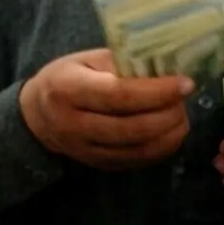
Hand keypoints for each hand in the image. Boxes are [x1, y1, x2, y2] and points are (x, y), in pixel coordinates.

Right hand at [19, 49, 192, 168]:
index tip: (186, 84)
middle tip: (184, 101)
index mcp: (66, 89)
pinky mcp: (99, 165)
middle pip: (133, 126)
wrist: (38, 116)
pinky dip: (163, 148)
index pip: (119, 94)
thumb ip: (123, 63)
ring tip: (182, 116)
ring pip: (139, 148)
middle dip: (168, 114)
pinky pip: (138, 160)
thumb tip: (168, 70)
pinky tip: (172, 132)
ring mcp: (85, 150)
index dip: (158, 91)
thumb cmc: (68, 79)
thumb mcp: (87, 60)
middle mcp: (73, 124)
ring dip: (170, 133)